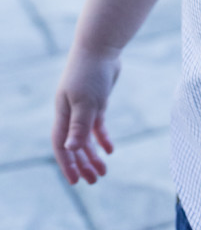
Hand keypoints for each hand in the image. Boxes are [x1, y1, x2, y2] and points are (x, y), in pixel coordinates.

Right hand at [52, 47, 120, 184]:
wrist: (101, 47)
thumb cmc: (90, 72)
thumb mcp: (86, 101)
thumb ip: (79, 125)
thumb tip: (71, 149)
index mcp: (63, 114)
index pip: (61, 145)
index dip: (67, 164)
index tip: (76, 181)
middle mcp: (71, 113)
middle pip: (74, 144)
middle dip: (82, 164)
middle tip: (94, 182)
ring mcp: (84, 107)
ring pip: (86, 137)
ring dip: (93, 154)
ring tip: (103, 172)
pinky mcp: (97, 101)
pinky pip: (97, 125)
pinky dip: (102, 138)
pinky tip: (110, 150)